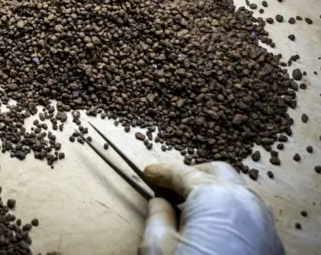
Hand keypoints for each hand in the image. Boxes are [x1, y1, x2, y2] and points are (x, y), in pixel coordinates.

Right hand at [139, 162, 283, 254]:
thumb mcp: (158, 249)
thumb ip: (157, 217)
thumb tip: (159, 203)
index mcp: (213, 197)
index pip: (182, 172)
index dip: (161, 171)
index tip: (148, 174)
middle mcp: (244, 203)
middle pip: (217, 172)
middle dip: (191, 175)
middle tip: (169, 187)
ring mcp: (262, 224)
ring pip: (236, 192)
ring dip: (212, 193)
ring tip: (188, 210)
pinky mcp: (270, 245)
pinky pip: (248, 215)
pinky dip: (228, 212)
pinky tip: (211, 229)